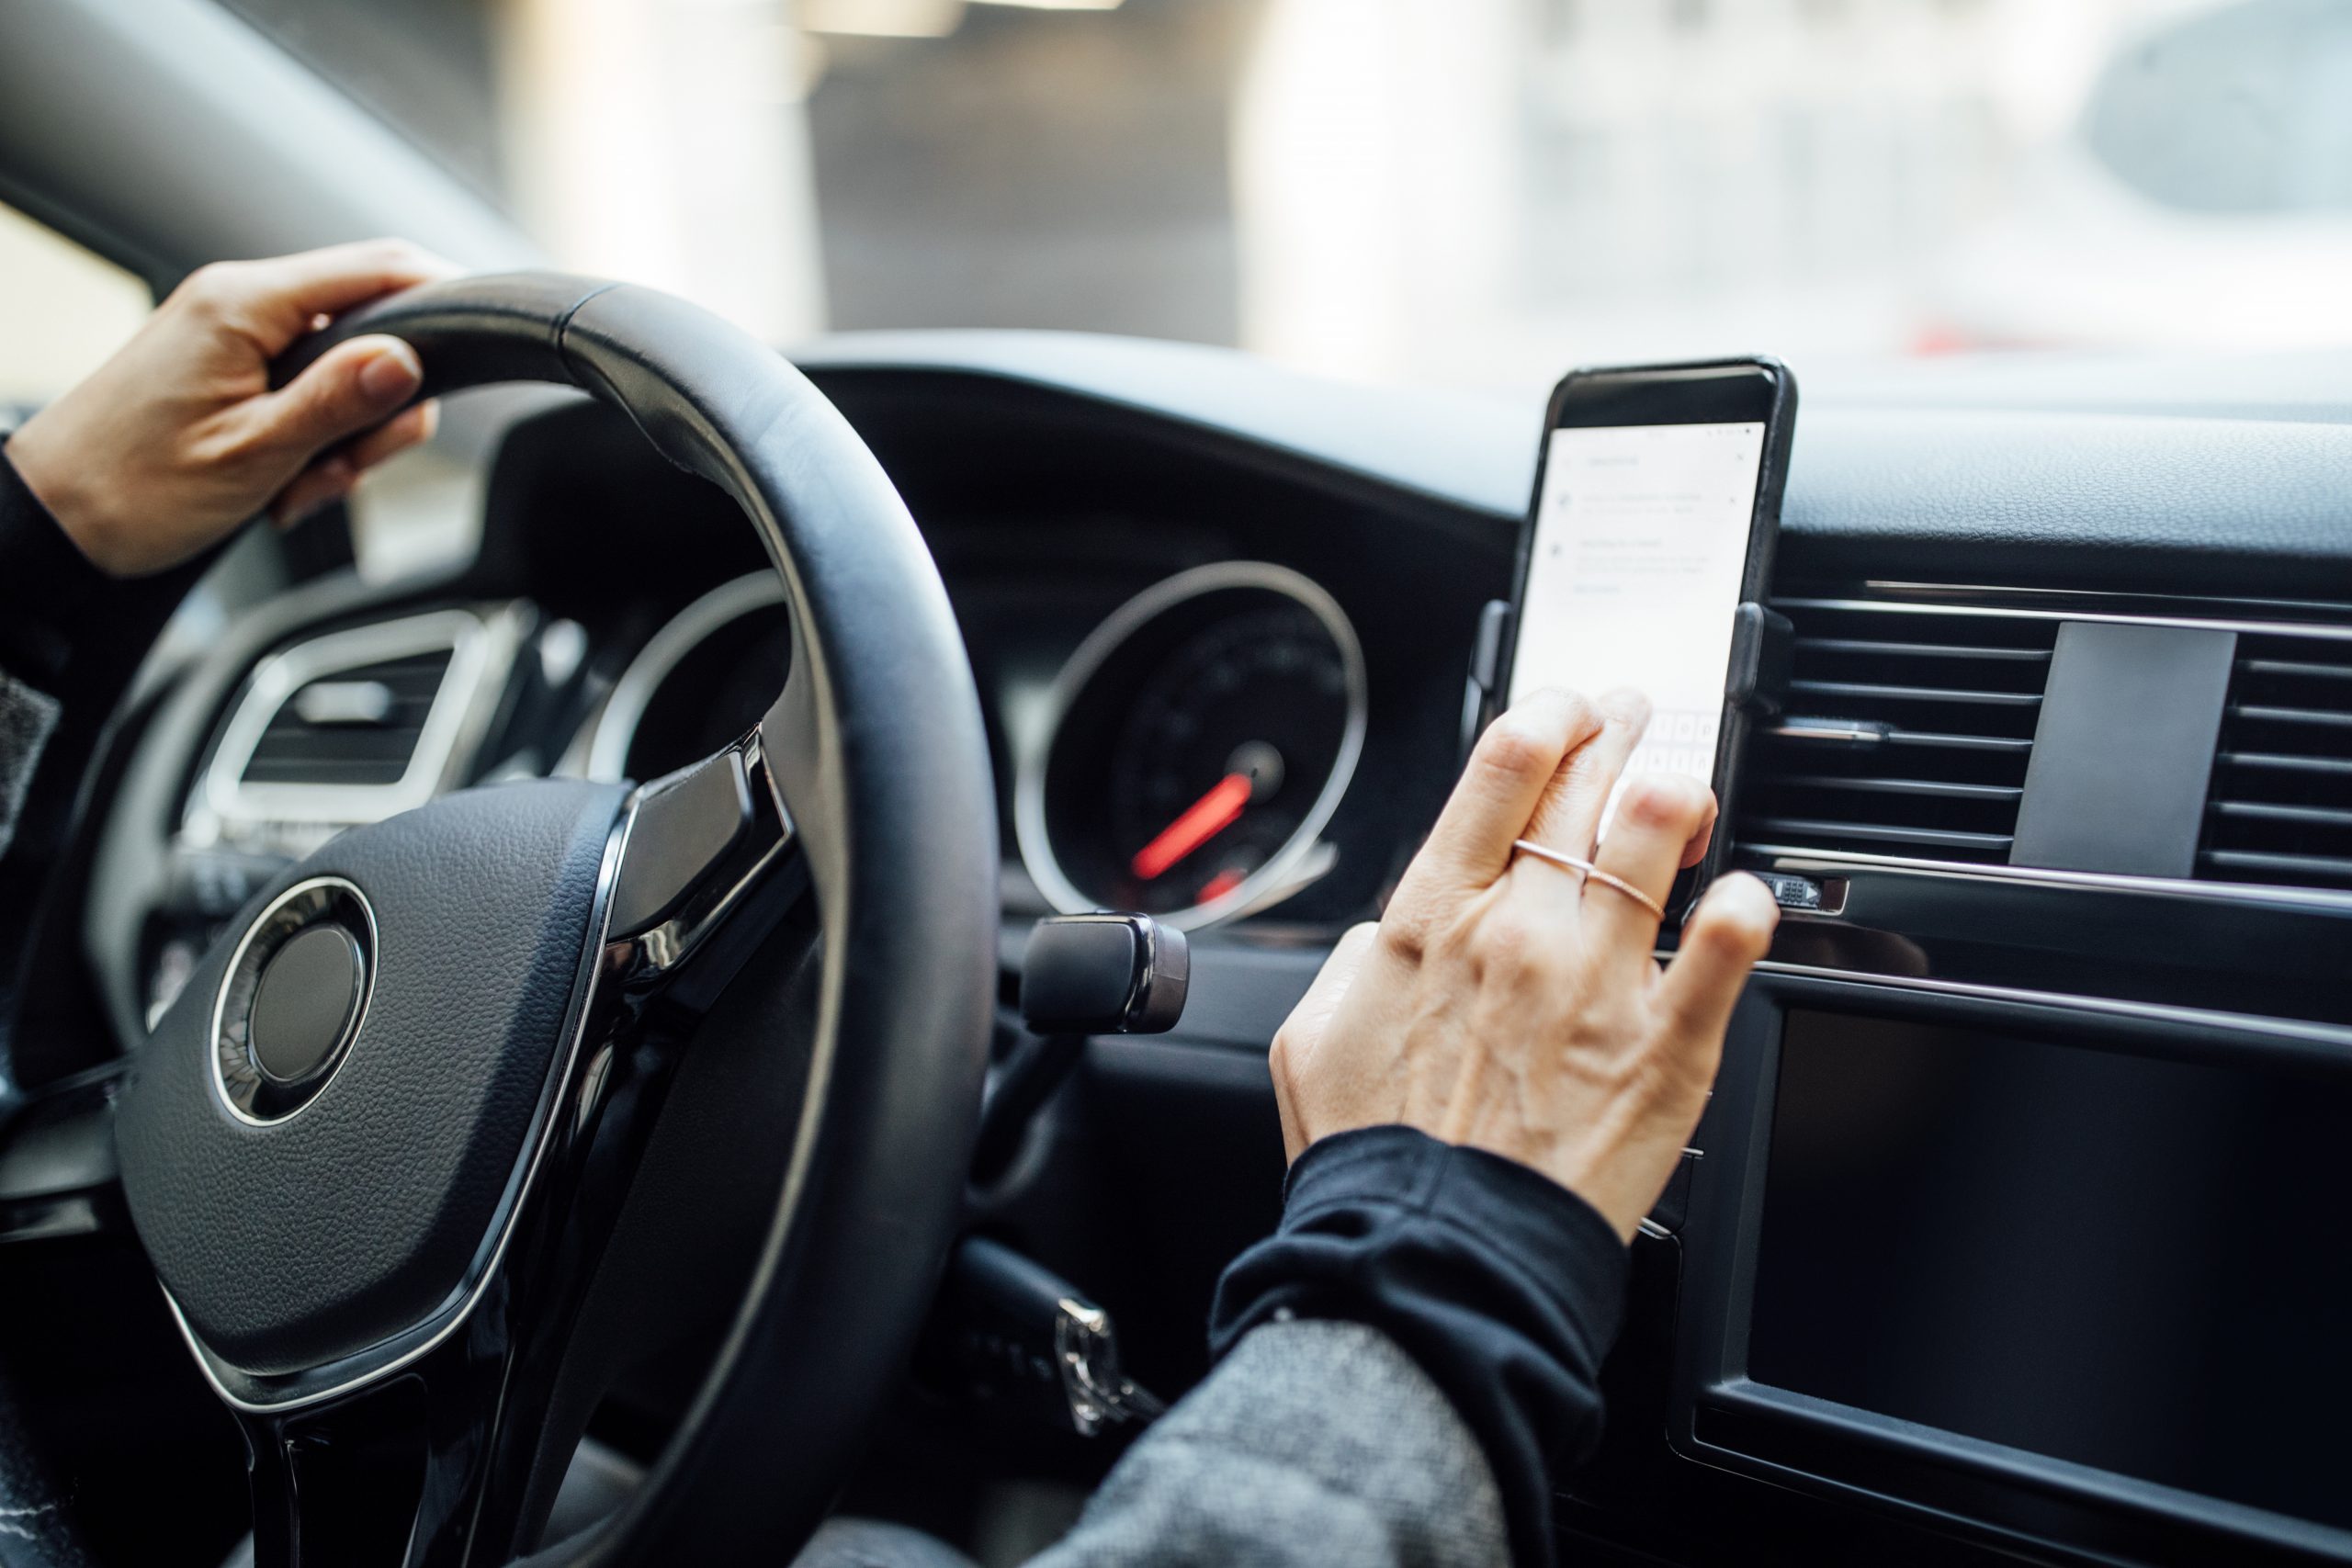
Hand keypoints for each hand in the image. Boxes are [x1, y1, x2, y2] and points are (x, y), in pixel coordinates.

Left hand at [6, 239, 458, 576]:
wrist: (53, 522)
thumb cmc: (132, 490)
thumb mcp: (253, 454)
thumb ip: (338, 400)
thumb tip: (409, 357)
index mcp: (243, 304)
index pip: (377, 268)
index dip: (446, 295)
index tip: (488, 336)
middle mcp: (239, 303)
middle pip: (372, 328)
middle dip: (381, 407)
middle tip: (348, 468)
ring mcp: (233, 334)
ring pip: (346, 370)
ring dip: (345, 437)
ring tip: (295, 486)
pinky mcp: (229, 367)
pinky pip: (309, 391)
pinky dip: (313, 443)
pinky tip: (280, 483)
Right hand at [1269, 688, 1779, 1240]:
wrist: (1436, 1259)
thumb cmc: (1379, 1163)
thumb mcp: (1314, 1041)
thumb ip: (1355, 968)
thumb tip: (1389, 937)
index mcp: (1432, 920)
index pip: (1503, 767)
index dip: (1547, 712)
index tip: (1566, 708)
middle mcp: (1518, 930)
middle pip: (1587, 781)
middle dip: (1619, 730)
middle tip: (1633, 721)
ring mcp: (1598, 982)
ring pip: (1659, 832)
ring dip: (1680, 793)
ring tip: (1687, 795)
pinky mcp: (1666, 1047)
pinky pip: (1731, 949)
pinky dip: (1748, 908)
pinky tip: (1746, 896)